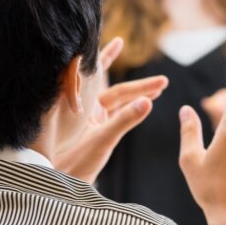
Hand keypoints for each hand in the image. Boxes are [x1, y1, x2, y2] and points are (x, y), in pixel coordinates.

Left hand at [55, 37, 168, 182]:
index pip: (101, 77)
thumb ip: (126, 120)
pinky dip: (132, 107)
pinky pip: (118, 114)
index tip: (119, 41)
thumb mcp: (102, 140)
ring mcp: (93, 119)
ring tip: (159, 88)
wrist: (61, 183)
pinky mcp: (97, 131)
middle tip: (164, 81)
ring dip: (140, 94)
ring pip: (119, 102)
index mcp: (83, 103)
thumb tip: (149, 101)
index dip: (109, 57)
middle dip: (142, 86)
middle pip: (118, 91)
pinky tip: (145, 103)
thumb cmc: (74, 162)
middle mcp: (87, 108)